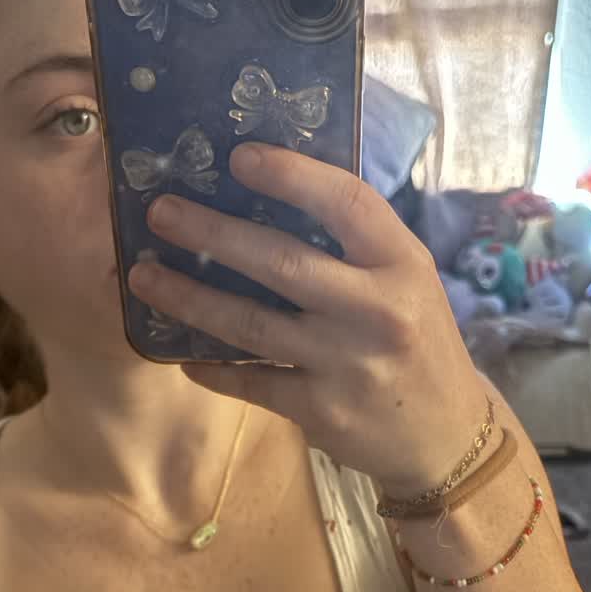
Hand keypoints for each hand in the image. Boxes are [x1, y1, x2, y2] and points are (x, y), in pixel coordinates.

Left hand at [127, 142, 488, 496]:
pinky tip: (180, 353)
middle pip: (280, 261)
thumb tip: (267, 195)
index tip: (238, 156)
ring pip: (251, 324)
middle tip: (160, 213)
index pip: (345, 202)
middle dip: (211, 233)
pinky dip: (211, 368)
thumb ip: (354, 246)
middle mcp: (377, 310)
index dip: (290, 175)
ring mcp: (347, 363)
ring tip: (143, 277)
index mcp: (401, 263)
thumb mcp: (407, 281)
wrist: (447, 435)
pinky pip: (251, 381)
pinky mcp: (322, 411)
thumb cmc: (416, 343)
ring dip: (189, 298)